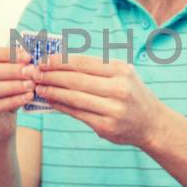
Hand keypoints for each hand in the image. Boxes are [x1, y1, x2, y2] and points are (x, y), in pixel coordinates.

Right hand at [0, 46, 37, 141]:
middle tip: (31, 72)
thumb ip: (12, 65)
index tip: (28, 57)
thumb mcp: (6, 76)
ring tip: (31, 85)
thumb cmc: (2, 94)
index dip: (7, 54)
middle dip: (10, 71)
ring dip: (12, 86)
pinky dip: (12, 101)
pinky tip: (27, 97)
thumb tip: (26, 57)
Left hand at [33, 53, 169, 147]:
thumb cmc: (132, 94)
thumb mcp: (123, 74)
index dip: (61, 61)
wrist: (152, 124)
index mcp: (121, 71)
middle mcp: (119, 89)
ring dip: (52, 92)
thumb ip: (98, 68)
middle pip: (77, 80)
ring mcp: (113, 109)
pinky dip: (61, 106)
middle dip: (52, 76)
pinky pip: (78, 114)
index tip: (43, 59)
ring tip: (38, 87)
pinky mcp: (107, 126)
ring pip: (75, 98)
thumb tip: (62, 61)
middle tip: (34, 73)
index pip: (84, 63)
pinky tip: (50, 101)